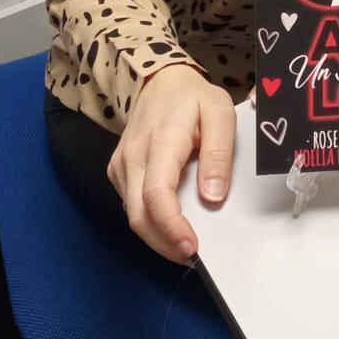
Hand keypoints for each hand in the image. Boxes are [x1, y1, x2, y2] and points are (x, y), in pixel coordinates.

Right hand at [107, 66, 234, 263]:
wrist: (159, 81)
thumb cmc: (192, 98)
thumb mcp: (220, 113)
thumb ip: (218, 153)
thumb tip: (212, 196)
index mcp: (160, 140)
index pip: (156, 193)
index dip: (171, 227)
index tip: (191, 247)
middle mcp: (133, 156)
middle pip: (138, 214)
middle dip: (164, 243)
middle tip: (193, 257)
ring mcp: (121, 166)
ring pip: (133, 215)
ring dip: (158, 237)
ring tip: (186, 245)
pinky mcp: (119, 172)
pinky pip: (132, 206)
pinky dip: (151, 223)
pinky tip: (173, 227)